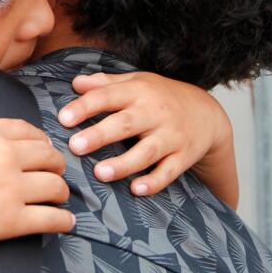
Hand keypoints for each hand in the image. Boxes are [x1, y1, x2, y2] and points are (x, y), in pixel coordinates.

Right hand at [0, 81, 73, 264]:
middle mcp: (4, 157)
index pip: (28, 131)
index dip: (40, 140)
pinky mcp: (10, 222)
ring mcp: (9, 189)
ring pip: (55, 186)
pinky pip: (50, 219)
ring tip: (60, 199)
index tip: (44, 149)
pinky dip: (62, 221)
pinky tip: (65, 222)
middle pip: (48, 156)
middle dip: (56, 165)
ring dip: (61, 192)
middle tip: (55, 175)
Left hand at [56, 71, 238, 206]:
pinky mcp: (183, 157)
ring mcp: (171, 136)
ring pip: (146, 151)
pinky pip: (169, 172)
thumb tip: (75, 82)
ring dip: (124, 163)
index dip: (85, 107)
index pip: (108, 97)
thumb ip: (106, 83)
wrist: (208, 113)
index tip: (63, 118)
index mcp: (139, 92)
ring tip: (100, 173)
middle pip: (125, 124)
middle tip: (75, 146)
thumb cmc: (162, 97)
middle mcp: (155, 113)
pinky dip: (154, 181)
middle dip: (100, 135)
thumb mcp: (137, 82)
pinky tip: (136, 190)